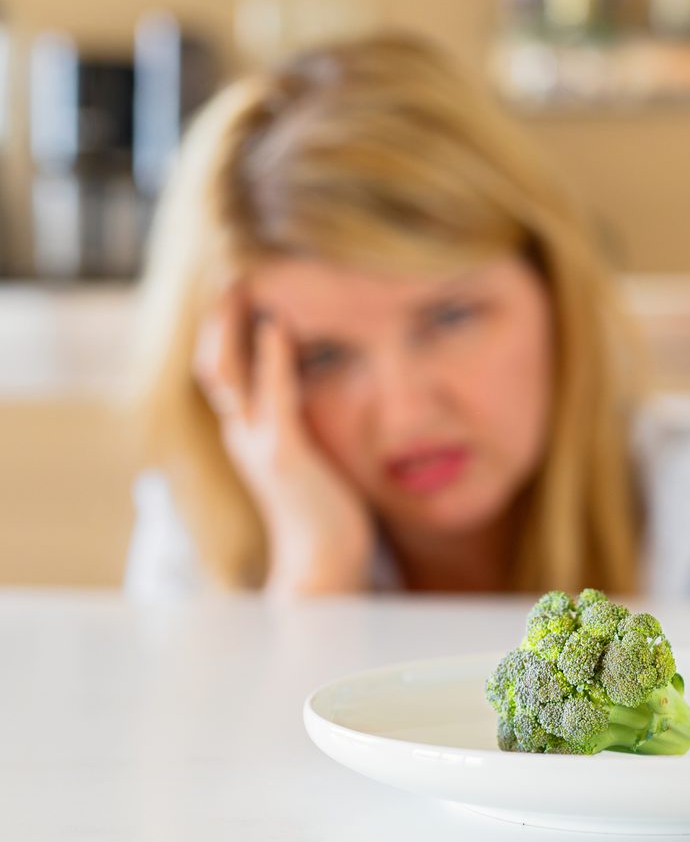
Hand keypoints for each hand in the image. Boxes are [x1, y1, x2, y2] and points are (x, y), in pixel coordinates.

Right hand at [193, 290, 373, 596]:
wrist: (324, 562)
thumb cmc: (324, 512)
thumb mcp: (308, 458)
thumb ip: (301, 426)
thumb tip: (316, 398)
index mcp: (249, 435)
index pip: (224, 374)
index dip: (226, 334)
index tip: (241, 295)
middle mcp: (243, 435)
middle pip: (211, 366)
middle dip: (217, 321)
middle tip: (233, 279)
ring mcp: (258, 443)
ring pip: (225, 373)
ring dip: (231, 326)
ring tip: (244, 287)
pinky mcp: (284, 453)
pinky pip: (273, 395)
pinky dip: (273, 357)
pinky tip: (278, 325)